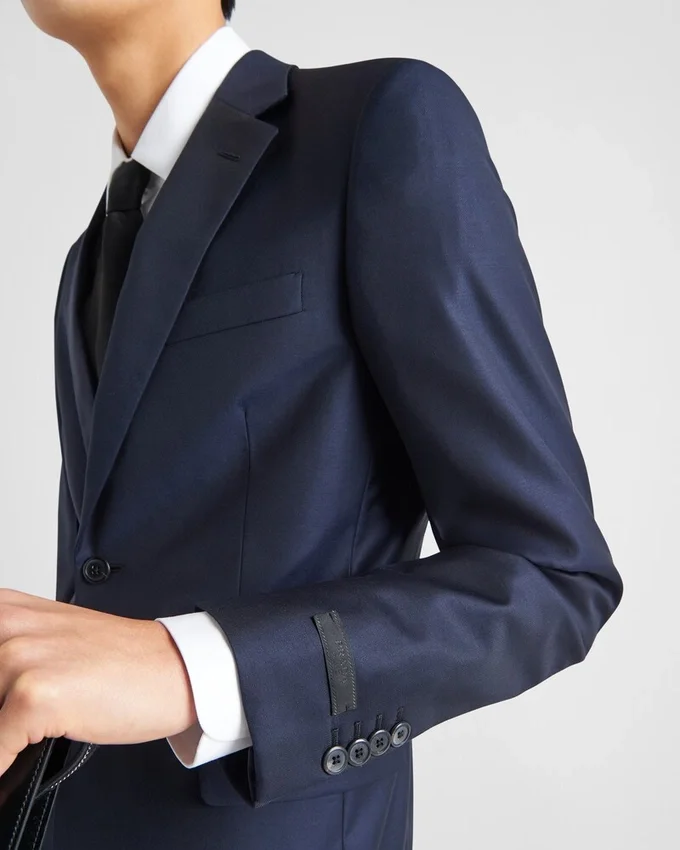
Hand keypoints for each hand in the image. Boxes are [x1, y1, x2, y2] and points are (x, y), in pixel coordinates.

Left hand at [0, 588, 197, 776]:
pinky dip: (5, 765)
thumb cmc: (122, 661)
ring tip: (28, 735)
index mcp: (5, 610)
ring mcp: (19, 658)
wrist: (173, 670)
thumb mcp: (50, 645)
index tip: (5, 706)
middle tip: (19, 722)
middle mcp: (7, 626)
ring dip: (4, 738)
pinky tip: (21, 760)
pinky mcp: (34, 694)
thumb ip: (9, 658)